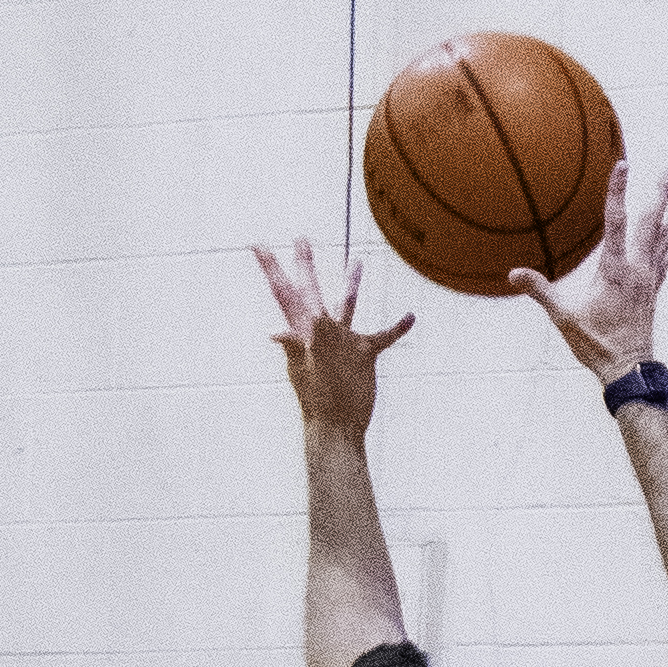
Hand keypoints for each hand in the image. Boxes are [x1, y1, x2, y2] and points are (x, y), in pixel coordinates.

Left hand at [254, 236, 412, 435]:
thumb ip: (296, 348)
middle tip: (301, 238)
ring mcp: (343, 342)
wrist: (338, 429)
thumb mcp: (308, 371)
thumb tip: (275, 334)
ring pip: (347, 306)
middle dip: (305, 264)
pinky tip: (410, 317)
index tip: (257, 245)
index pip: (285, 293)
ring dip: (352, 286)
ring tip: (357, 263)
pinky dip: (395, 328)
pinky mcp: (363, 356)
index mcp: (305, 330)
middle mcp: (321, 331)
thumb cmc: (321, 403)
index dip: (272, 269)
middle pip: (311, 290)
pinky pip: (381, 337)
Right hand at [511, 149, 667, 378]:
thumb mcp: (564, 317)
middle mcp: (638, 268)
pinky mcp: (653, 291)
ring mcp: (649, 278)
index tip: (623, 163)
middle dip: (664, 189)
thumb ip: (541, 291)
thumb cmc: (596, 345)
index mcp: (615, 269)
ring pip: (665, 235)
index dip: (618, 190)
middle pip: (653, 219)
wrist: (629, 369)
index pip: (616, 221)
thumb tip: (514, 273)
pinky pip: (664, 261)